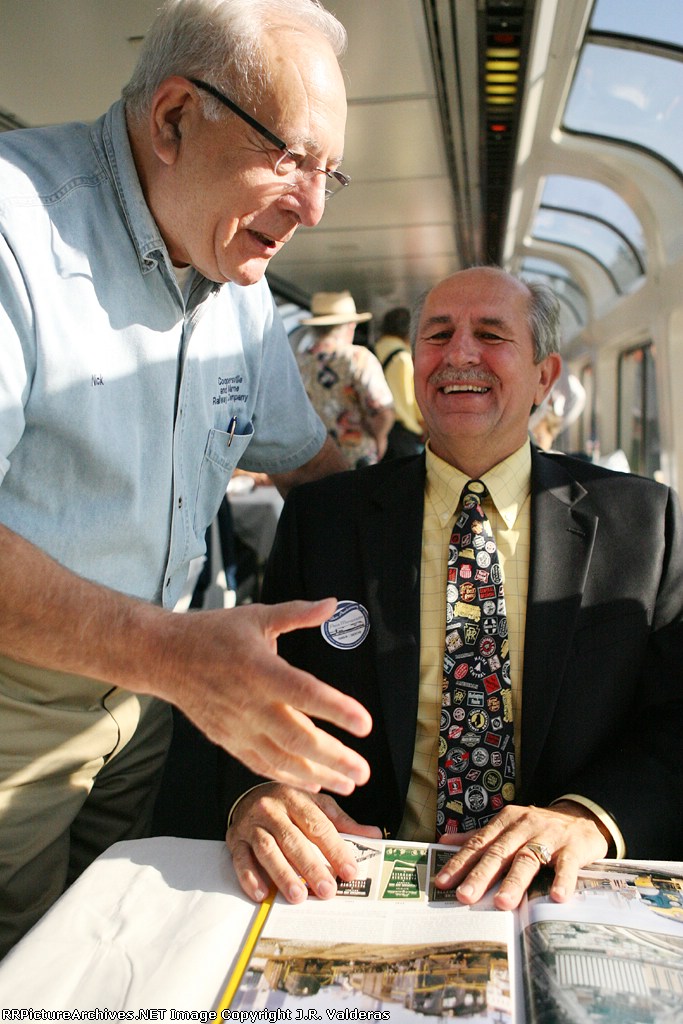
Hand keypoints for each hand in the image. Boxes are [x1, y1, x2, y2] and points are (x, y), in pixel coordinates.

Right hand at [155, 598, 371, 795]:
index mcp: (260, 669)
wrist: (166, 657)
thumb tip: (333, 605)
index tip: (365, 724)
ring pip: (281, 759)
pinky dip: (288, 777)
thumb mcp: (257, 616)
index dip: (337, 710)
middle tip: (363, 771)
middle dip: (334, 758)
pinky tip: (313, 783)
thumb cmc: (213, 634)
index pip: (305, 693)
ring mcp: (238, 727)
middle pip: (298, 738)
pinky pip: (261, 765)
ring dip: (317, 775)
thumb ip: (298, 613)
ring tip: (347, 784)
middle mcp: (250, 703)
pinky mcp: (228, 740)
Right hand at [226, 783, 382, 902]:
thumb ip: (343, 822)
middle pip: (293, 840)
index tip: (349, 871)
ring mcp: (252, 824)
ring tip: (298, 895)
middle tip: (327, 890)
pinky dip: (250, 877)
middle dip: (311, 867)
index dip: (335, 849)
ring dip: (283, 874)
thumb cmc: (289, 803)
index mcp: (296, 798)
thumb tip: (373, 835)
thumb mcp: (317, 804)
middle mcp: (272, 809)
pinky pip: (240, 859)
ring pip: (268, 850)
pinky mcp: (235, 838)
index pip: (318, 825)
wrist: (250, 793)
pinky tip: (262, 893)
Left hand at [433, 802, 610, 908]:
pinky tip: (556, 896)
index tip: (443, 882)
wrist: (582, 816)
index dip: (460, 863)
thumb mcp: (508, 826)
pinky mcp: (573, 848)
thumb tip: (444, 842)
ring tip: (502, 903)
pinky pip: (567, 865)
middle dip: (481, 875)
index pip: (479, 844)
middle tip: (465, 897)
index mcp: (505, 822)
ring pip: (529, 859)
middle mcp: (524, 827)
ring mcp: (549, 836)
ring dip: (515, 881)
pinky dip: (562, 880)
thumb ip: (479, 836)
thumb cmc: (538, 827)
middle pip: (499, 853)